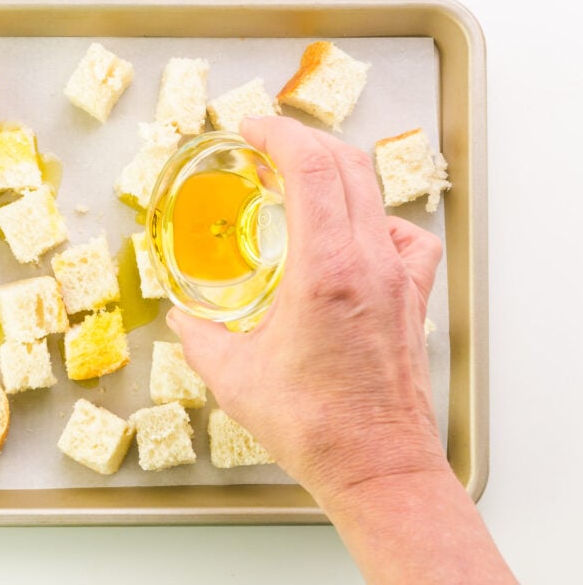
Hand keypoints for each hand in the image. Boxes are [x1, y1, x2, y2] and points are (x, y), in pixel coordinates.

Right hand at [167, 115, 446, 500]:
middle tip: (267, 147)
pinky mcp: (413, 298)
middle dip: (303, 142)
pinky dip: (377, 220)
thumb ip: (199, 338)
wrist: (377, 465)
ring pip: (376, 195)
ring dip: (337, 174)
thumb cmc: (316, 427)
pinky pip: (407, 237)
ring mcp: (398, 278)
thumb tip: (182, 319)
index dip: (279, 134)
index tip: (252, 129)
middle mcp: (369, 263)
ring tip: (304, 183)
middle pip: (347, 165)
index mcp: (325, 271)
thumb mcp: (235, 378)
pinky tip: (357, 237)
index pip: (312, 168)